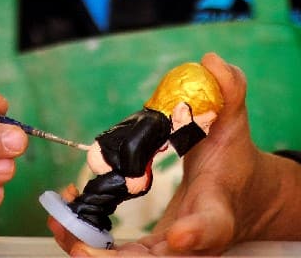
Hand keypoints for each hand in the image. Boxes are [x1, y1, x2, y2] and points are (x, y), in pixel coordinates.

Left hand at [50, 53, 300, 254]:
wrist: (238, 196)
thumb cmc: (232, 160)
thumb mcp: (234, 122)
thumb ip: (228, 91)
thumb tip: (211, 62)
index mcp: (219, 212)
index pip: (212, 228)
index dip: (197, 234)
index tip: (180, 233)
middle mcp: (192, 245)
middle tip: (81, 243)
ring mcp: (168, 253)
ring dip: (89, 252)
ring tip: (61, 223)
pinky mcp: (147, 252)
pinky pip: (112, 257)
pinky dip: (84, 243)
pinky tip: (62, 219)